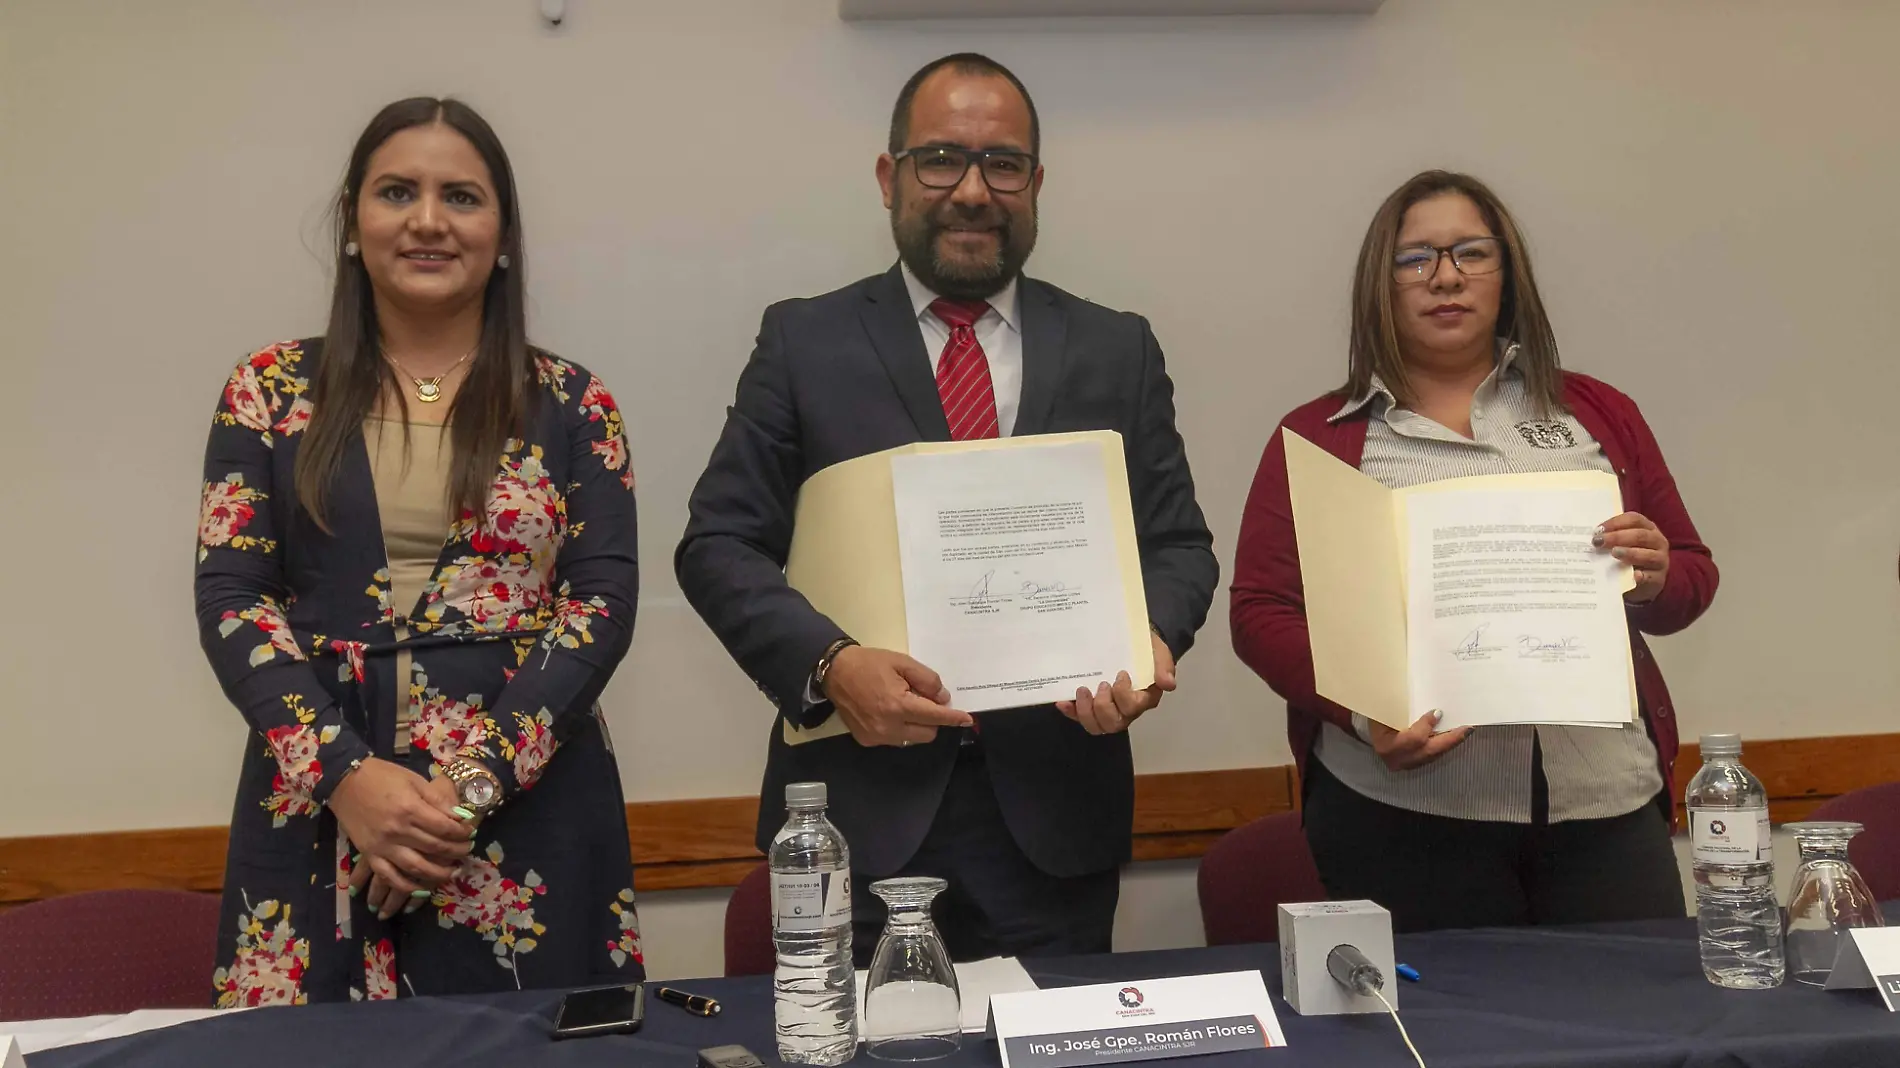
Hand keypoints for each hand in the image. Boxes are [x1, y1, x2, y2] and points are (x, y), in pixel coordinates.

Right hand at [328, 758, 474, 884]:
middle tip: (467, 851)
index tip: (471, 834)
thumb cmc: (383, 776)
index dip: (462, 833)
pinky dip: (407, 886)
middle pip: (435, 848)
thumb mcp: (414, 780)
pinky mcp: (369, 854)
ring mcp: (382, 846)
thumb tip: (460, 818)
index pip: (445, 828)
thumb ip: (437, 801)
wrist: (345, 781)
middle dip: (456, 852)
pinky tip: (422, 888)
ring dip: (438, 874)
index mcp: (411, 809)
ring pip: (416, 868)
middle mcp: (398, 831)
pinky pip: (389, 877)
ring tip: (453, 873)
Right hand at [825, 645, 972, 746]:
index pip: (935, 717)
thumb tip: (942, 699)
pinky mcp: (867, 740)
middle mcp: (889, 727)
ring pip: (912, 739)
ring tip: (903, 704)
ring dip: (916, 725)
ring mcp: (877, 737)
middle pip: (927, 733)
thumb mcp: (902, 662)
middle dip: (933, 720)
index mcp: (898, 706)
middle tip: (923, 700)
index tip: (967, 719)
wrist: (835, 672)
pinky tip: (889, 712)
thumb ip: (927, 680)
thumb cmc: (870, 663)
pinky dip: (899, 728)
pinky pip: (895, 739)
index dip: (953, 718)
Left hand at [1057, 633, 1176, 734]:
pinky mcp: (1090, 706)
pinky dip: (1070, 711)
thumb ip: (1163, 666)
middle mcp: (1125, 710)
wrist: (1131, 642)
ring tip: (1080, 690)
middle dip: (1102, 707)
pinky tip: (1062, 701)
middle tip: (1100, 685)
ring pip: (1096, 726)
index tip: (1121, 674)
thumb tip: (1168, 684)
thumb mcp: (1158, 652)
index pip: (1133, 707)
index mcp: (1143, 699)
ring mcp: (1107, 710)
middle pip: (1113, 723)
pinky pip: (1079, 717)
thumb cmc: (1145, 650)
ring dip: (1085, 712)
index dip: (1124, 695)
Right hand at [1367, 710, 1472, 770]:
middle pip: (1429, 751)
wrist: (1372, 734)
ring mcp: (1405, 766)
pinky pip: (1432, 757)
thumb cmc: (1378, 718)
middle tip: (1467, 728)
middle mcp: (1397, 760)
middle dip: (1450, 740)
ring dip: (1450, 744)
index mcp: (1387, 746)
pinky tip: (1454, 738)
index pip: (1413, 739)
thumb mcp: (1383, 712)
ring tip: (1465, 731)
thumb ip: (1399, 708)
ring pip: (1433, 756)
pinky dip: (1444, 747)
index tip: (1438, 711)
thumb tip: (1425, 703)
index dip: (1426, 726)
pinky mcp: (1413, 767)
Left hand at [1596, 512, 1668, 603]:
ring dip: (1630, 553)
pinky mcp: (1658, 579)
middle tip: (1599, 542)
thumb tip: (1592, 537)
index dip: (1616, 522)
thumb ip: (1612, 540)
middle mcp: (1657, 541)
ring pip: (1648, 554)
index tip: (1598, 530)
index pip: (1634, 519)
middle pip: (1640, 535)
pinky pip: (1650, 577)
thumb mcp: (1623, 545)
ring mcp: (1660, 560)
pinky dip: (1642, 576)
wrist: (1642, 584)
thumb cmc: (1630, 560)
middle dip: (1618, 537)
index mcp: (1648, 528)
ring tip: (1614, 553)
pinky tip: (1634, 576)